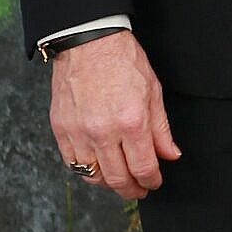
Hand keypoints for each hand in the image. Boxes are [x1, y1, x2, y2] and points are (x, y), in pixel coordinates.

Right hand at [49, 30, 179, 201]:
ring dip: (108, 183)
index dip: (151, 181)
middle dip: (132, 189)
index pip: (143, 168)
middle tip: (138, 189)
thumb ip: (161, 129)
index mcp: (131, 122)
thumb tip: (170, 155)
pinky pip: (72, 162)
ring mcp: (79, 132)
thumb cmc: (123, 61)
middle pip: (118, 179)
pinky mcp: (61, 128)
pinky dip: (85, 170)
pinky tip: (97, 166)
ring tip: (119, 179)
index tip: (154, 182)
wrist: (88, 41)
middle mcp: (104, 131)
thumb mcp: (153, 92)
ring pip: (93, 176)